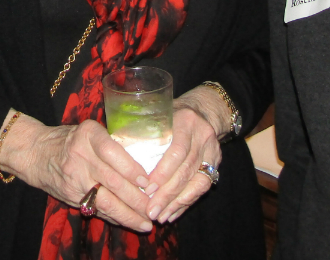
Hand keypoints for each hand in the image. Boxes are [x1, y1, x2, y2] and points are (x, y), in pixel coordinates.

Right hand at [0, 111, 153, 231]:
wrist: (35, 152)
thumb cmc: (72, 139)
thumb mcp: (90, 131)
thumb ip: (113, 143)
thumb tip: (148, 161)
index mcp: (88, 134)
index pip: (112, 152)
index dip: (131, 169)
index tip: (147, 181)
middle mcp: (81, 155)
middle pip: (112, 181)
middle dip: (136, 198)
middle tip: (155, 207)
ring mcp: (75, 178)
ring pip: (105, 201)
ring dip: (129, 215)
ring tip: (147, 223)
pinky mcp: (71, 196)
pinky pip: (97, 210)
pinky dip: (115, 218)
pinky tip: (130, 223)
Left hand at [144, 88, 223, 223]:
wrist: (203, 111)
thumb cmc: (170, 115)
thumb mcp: (156, 114)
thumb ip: (140, 130)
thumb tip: (113, 150)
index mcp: (185, 121)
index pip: (176, 151)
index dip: (162, 173)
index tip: (146, 188)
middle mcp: (202, 135)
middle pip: (186, 170)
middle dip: (166, 194)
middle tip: (150, 210)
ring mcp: (212, 150)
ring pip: (197, 183)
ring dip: (177, 203)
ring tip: (160, 217)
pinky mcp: (216, 163)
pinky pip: (203, 187)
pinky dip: (186, 202)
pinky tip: (173, 213)